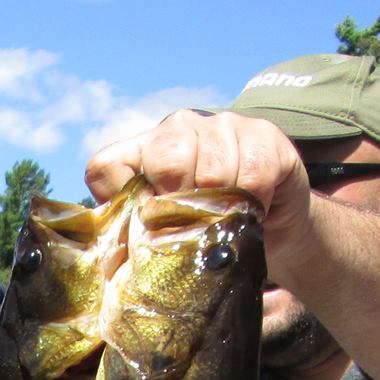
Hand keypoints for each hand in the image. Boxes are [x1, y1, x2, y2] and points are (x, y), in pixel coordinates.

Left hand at [85, 109, 312, 259]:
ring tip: (227, 218)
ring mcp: (221, 125)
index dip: (123, 201)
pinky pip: (254, 174)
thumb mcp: (164, 234)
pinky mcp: (264, 134)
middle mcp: (177, 127)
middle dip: (182, 203)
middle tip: (197, 223)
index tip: (148, 225)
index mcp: (141, 151)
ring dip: (223, 208)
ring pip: (213, 170)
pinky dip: (255, 202)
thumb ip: (132, 232)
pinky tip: (254, 208)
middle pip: (166, 157)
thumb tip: (108, 255)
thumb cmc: (208, 228)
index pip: (105, 167)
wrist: (273, 223)